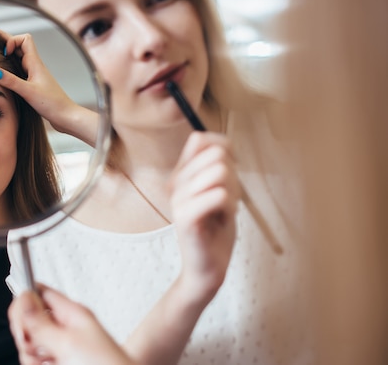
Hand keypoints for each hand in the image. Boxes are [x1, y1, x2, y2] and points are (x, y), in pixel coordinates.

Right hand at [0, 32, 97, 145]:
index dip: (12, 40)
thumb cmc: (51, 104)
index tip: (5, 53)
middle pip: (21, 47)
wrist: (66, 116)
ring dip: (9, 59)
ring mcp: (35, 75)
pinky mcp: (35, 85)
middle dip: (7, 45)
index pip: (25, 39)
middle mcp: (36, 67)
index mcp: (35, 63)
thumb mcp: (28, 92)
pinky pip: (21, 72)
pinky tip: (5, 80)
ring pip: (20, 60)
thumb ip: (11, 81)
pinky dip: (12, 71)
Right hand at [8, 285, 134, 364]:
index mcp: (71, 313)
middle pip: (29, 323)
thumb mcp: (68, 342)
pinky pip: (37, 361)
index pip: (38, 292)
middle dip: (27, 339)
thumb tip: (22, 297)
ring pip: (30, 347)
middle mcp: (66, 328)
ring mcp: (63, 347)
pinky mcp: (60, 362)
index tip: (22, 323)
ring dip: (33, 358)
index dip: (23, 304)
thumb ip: (41, 322)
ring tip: (51, 363)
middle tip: (40, 349)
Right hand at [169, 131, 239, 303]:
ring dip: (233, 193)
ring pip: (220, 172)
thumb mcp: (220, 190)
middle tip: (226, 201)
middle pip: (217, 155)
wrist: (207, 268)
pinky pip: (219, 195)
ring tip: (224, 211)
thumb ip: (217, 165)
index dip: (225, 153)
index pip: (203, 139)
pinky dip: (230, 206)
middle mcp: (175, 182)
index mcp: (180, 173)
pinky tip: (222, 220)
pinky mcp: (184, 217)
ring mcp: (178, 199)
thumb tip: (216, 143)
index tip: (226, 178)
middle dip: (233, 177)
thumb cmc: (215, 229)